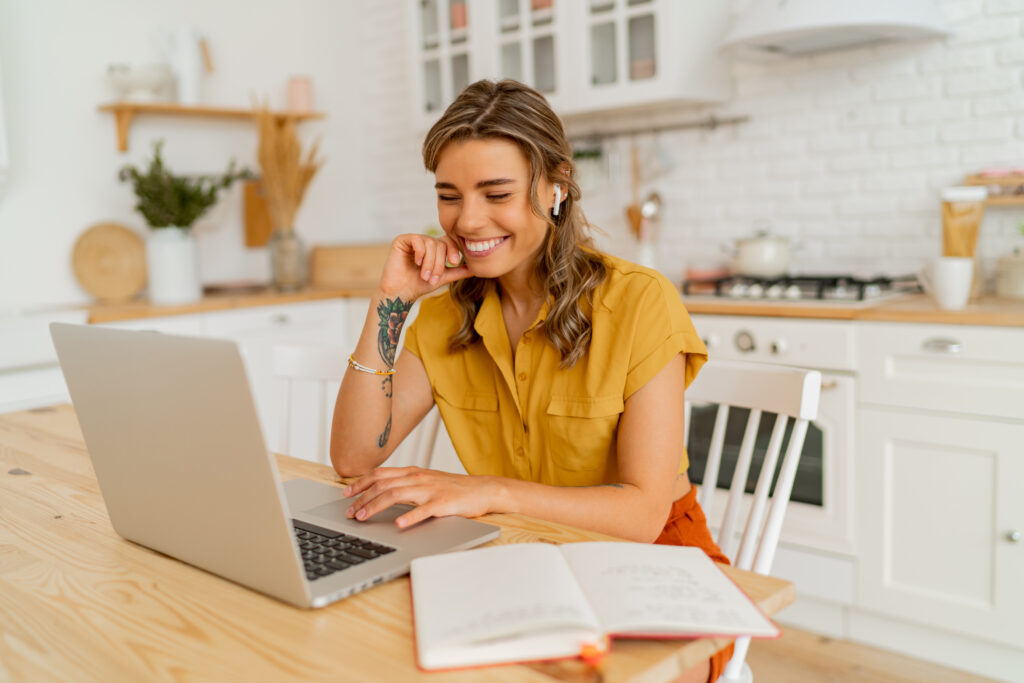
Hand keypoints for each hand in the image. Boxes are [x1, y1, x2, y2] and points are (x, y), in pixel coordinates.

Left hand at [343, 467, 495, 527]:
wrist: (482, 490)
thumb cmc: (453, 489)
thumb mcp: (426, 482)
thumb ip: (405, 484)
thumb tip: (379, 492)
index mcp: (413, 472)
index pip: (380, 474)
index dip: (360, 483)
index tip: (345, 494)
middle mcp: (419, 478)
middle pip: (383, 485)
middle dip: (361, 498)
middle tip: (348, 512)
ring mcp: (431, 490)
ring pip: (396, 495)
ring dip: (375, 506)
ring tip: (362, 518)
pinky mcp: (443, 504)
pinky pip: (424, 510)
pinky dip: (409, 517)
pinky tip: (398, 525)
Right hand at [378, 233, 470, 300]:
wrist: (401, 292)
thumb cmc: (420, 285)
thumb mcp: (443, 278)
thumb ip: (458, 272)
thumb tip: (476, 269)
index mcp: (435, 248)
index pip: (449, 241)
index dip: (454, 249)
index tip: (455, 262)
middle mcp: (425, 241)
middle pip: (440, 244)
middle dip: (439, 263)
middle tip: (433, 278)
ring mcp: (413, 240)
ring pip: (430, 243)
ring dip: (430, 262)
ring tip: (425, 276)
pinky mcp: (402, 240)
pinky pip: (417, 239)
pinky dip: (420, 252)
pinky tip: (417, 263)